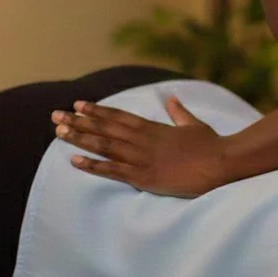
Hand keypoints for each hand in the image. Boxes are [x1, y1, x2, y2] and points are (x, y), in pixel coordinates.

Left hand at [52, 96, 230, 197]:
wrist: (221, 164)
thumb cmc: (211, 146)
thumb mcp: (194, 125)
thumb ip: (179, 112)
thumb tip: (171, 98)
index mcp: (154, 128)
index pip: (119, 117)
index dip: (97, 111)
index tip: (78, 104)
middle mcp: (143, 141)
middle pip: (105, 129)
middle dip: (79, 122)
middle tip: (55, 116)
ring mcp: (142, 159)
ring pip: (105, 146)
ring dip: (81, 139)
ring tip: (59, 133)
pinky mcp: (145, 178)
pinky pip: (114, 171)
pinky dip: (93, 166)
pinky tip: (75, 162)